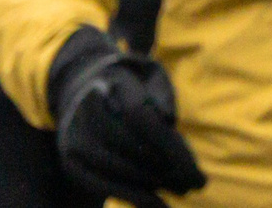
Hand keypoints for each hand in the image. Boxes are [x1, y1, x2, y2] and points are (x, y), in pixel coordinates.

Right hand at [47, 28, 204, 207]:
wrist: (80, 90)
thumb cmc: (129, 86)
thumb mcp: (150, 76)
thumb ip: (162, 94)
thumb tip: (166, 119)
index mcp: (111, 82)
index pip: (141, 118)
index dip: (171, 146)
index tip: (197, 166)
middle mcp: (89, 112)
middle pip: (133, 148)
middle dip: (169, 169)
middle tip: (197, 181)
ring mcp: (77, 141)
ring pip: (120, 171)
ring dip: (155, 184)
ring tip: (183, 189)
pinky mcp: (73, 165)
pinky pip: (105, 186)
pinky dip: (135, 197)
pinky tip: (159, 205)